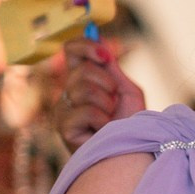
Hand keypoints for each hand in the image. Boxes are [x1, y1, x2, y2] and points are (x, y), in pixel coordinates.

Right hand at [51, 38, 145, 153]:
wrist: (132, 152)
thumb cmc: (131, 126)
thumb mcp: (126, 91)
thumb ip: (112, 69)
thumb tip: (100, 41)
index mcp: (82, 80)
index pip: (72, 50)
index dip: (87, 46)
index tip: (106, 55)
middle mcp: (68, 93)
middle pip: (81, 70)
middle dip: (108, 84)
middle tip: (114, 104)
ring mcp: (62, 110)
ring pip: (83, 89)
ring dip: (107, 104)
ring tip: (110, 120)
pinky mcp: (63, 127)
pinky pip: (85, 110)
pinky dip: (102, 120)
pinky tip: (102, 131)